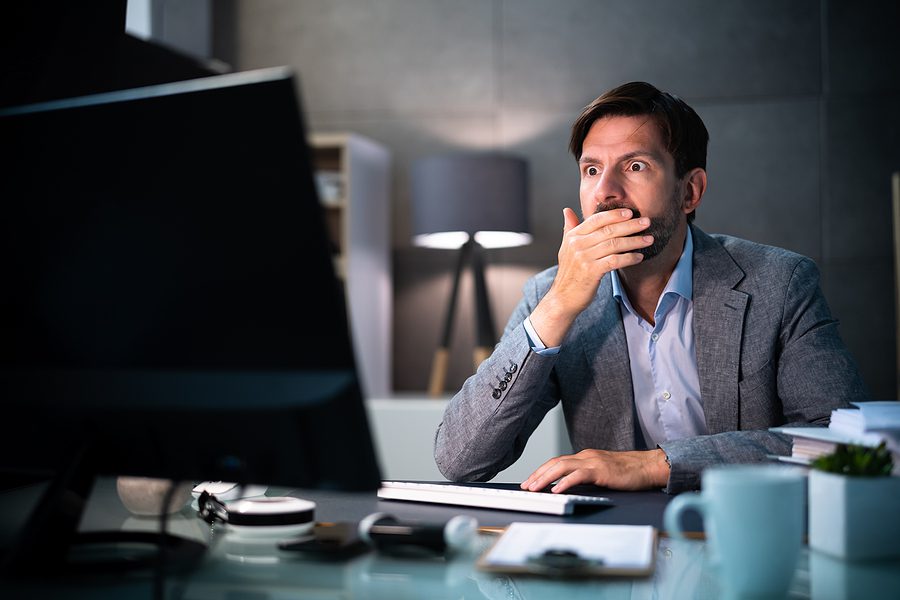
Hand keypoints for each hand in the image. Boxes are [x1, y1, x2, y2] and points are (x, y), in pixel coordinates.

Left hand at [520, 448, 669, 492]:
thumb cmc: (628, 472)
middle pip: (555, 462)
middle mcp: (586, 456)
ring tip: (535, 488)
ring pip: (562, 466)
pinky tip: (557, 490)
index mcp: (585, 457)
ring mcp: (593, 462)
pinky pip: (579, 475)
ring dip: (546, 478)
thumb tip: (568, 487)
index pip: (557, 462)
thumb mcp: (601, 472)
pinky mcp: (601, 470)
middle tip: (526, 486)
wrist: (648, 466)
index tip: (530, 481)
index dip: (541, 471)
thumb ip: (586, 476)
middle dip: (538, 474)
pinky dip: (566, 482)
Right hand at [529, 208, 651, 346]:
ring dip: (634, 241)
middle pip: (608, 230)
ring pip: (614, 244)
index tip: (630, 212)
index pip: (596, 220)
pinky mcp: (591, 271)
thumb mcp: (565, 248)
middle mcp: (577, 244)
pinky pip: (615, 261)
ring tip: (649, 240)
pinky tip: (639, 257)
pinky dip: (629, 258)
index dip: (614, 215)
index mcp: (572, 236)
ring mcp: (583, 258)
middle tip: (647, 222)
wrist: (563, 298)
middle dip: (630, 225)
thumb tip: (567, 210)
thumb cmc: (569, 273)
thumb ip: (569, 228)